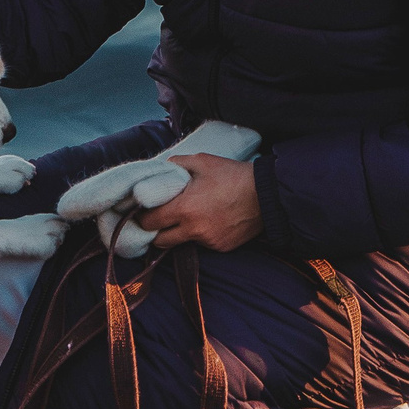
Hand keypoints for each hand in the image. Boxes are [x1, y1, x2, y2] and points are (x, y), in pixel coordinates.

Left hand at [135, 154, 262, 252]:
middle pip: (160, 241)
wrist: (266, 194)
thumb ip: (177, 164)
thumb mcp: (202, 161)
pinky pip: (203, 244)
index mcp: (184, 208)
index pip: (149, 222)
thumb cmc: (233, 175)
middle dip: (155, 232)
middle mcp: (193, 230)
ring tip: (186, 217)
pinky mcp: (221, 247)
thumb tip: (161, 168)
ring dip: (178, 233)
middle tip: (157, 220)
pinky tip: (211, 220)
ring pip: (182, 242)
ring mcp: (208, 241)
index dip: (142, 218)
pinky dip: (201, 234)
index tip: (142, 212)